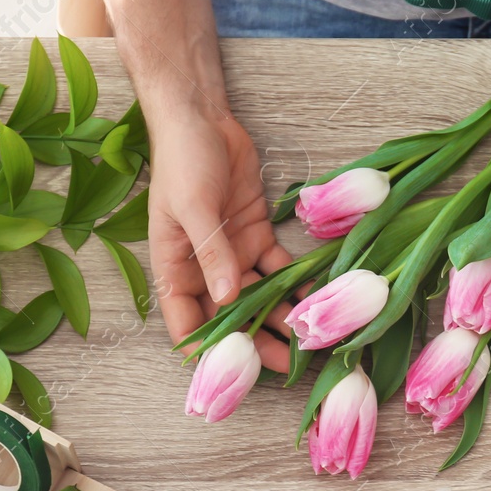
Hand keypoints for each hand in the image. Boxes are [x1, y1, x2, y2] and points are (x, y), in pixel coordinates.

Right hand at [147, 108, 292, 369]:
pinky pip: (278, 269)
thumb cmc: (183, 160)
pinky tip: (317, 301)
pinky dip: (295, 284)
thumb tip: (228, 298)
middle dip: (254, 342)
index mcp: (173, 267)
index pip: (185, 321)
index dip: (205, 348)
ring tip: (309, 342)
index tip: (230, 371)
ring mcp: (232, 253)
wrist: (202, 118)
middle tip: (285, 367)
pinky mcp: (257, 236)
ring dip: (280, 318)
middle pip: (229, 316)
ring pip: (258, 297)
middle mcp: (203, 269)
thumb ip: (211, 254)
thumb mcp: (193, 208)